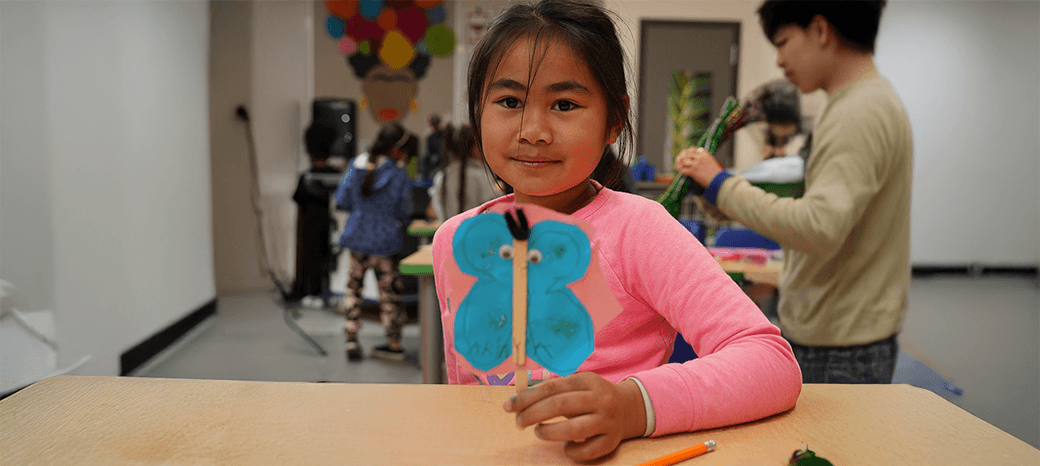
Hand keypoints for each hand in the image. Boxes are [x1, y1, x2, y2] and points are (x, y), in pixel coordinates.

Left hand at [503, 372, 645, 461]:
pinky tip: (564, 445)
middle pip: (561, 405)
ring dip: (550, 432)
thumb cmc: (593, 396)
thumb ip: (553, 389)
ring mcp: (607, 421)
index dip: (527, 397)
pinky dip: (570, 450)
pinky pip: (587, 451)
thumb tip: (520, 399)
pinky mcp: (611, 441)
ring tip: (539, 431)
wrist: (630, 407)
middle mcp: (600, 399)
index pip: (552, 388)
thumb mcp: (578, 384)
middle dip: (533, 414)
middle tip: (519, 421)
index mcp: (588, 380)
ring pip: (574, 430)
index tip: (509, 406)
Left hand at [673, 147, 723, 187]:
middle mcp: (700, 157)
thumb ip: (708, 159)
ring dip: (680, 165)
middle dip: (682, 157)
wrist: (718, 180)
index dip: (689, 151)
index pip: (693, 149)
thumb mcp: (714, 162)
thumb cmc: (718, 173)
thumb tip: (705, 158)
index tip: (686, 154)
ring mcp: (696, 164)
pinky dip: (681, 172)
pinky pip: (683, 170)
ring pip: (684, 161)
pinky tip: (682, 173)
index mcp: (705, 154)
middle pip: (687, 154)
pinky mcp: (693, 171)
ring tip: (679, 167)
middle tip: (680, 161)